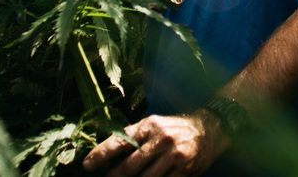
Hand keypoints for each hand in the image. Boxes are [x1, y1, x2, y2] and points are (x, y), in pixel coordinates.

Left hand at [82, 112, 226, 176]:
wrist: (210, 128)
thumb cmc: (175, 128)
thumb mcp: (154, 125)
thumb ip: (134, 137)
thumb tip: (108, 153)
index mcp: (149, 125)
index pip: (120, 140)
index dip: (101, 154)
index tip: (87, 165)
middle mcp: (160, 139)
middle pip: (130, 165)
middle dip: (114, 175)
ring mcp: (173, 155)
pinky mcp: (183, 169)